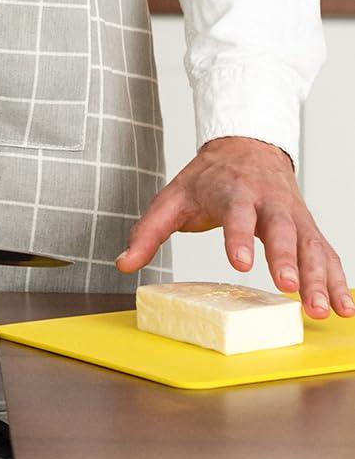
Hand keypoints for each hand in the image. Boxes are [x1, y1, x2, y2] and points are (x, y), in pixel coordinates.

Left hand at [117, 136, 354, 318]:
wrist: (247, 147)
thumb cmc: (209, 178)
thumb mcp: (172, 197)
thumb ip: (149, 232)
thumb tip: (124, 263)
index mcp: (232, 191)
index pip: (236, 214)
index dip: (237, 238)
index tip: (239, 264)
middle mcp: (268, 202)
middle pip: (281, 229)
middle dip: (286, 259)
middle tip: (289, 288)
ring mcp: (293, 215)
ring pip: (310, 245)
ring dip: (319, 278)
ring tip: (322, 310)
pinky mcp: (308, 229)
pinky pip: (327, 254)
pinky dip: (338, 280)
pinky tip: (345, 308)